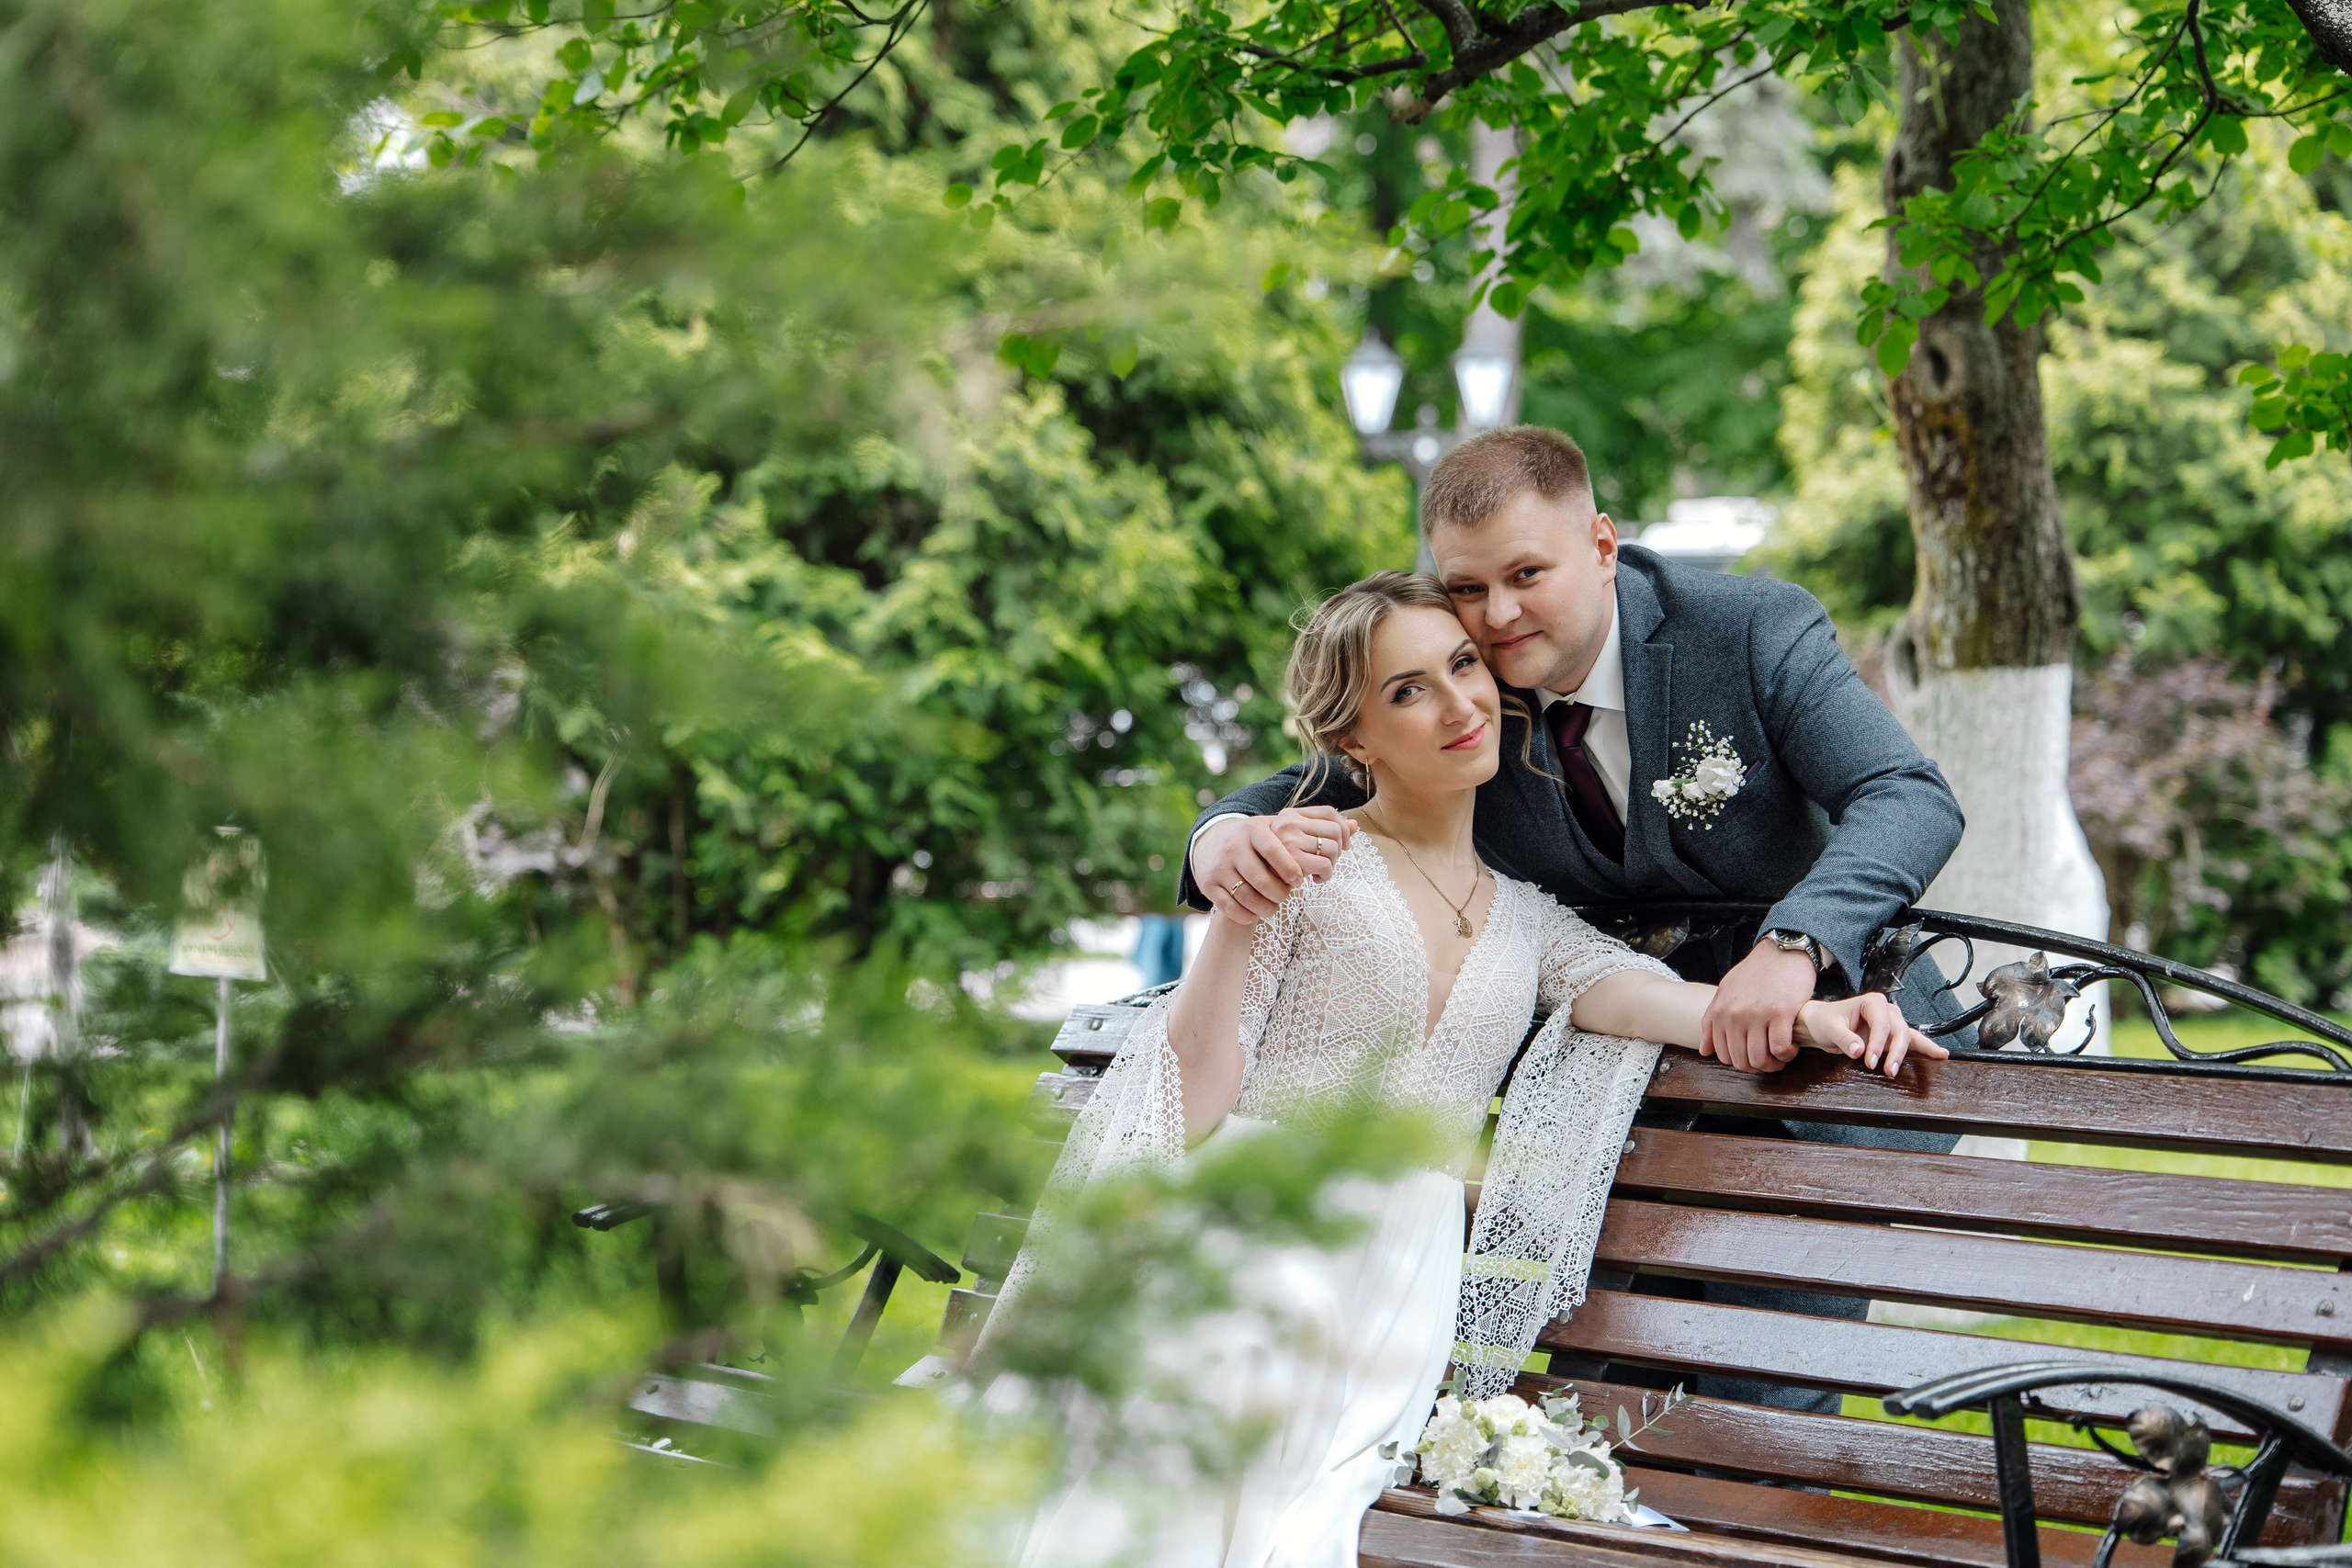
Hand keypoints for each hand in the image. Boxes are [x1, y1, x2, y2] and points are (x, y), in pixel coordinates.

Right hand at [1193, 808, 1356, 925]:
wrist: (1213, 843)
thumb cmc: (1261, 839)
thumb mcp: (1282, 826)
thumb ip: (1318, 826)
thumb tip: (1356, 826)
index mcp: (1254, 829)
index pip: (1272, 848)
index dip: (1288, 866)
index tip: (1300, 879)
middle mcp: (1234, 846)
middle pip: (1260, 878)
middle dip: (1279, 893)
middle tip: (1287, 895)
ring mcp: (1220, 866)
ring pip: (1246, 896)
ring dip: (1265, 907)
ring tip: (1274, 906)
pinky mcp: (1208, 884)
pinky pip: (1230, 907)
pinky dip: (1246, 915)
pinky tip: (1256, 914)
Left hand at [1699, 942, 1819, 1072]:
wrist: (1781, 951)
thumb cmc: (1755, 972)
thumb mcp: (1726, 991)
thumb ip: (1712, 1020)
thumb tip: (1704, 1051)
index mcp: (1720, 1012)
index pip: (1723, 1055)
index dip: (1741, 1061)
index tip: (1754, 1054)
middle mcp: (1735, 1015)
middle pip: (1742, 1061)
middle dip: (1758, 1066)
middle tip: (1771, 1059)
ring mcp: (1757, 1015)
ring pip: (1760, 1059)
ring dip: (1774, 1063)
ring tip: (1782, 1054)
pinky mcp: (1780, 1013)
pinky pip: (1780, 1048)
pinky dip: (1787, 1053)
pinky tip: (1792, 1045)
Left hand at [1795, 992, 1949, 1077]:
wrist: (1821, 1024)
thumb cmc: (1825, 1021)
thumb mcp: (1829, 1028)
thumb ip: (1843, 1038)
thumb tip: (1858, 1050)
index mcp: (1872, 1003)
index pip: (1882, 1024)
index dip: (1879, 1044)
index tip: (1870, 1062)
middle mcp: (1886, 1011)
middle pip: (1900, 1031)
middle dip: (1897, 1052)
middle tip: (1890, 1071)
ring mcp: (1892, 1023)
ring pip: (1910, 1037)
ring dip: (1917, 1052)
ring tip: (1933, 1062)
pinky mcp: (1892, 1036)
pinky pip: (1911, 1043)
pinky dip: (1924, 1050)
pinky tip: (1939, 1056)